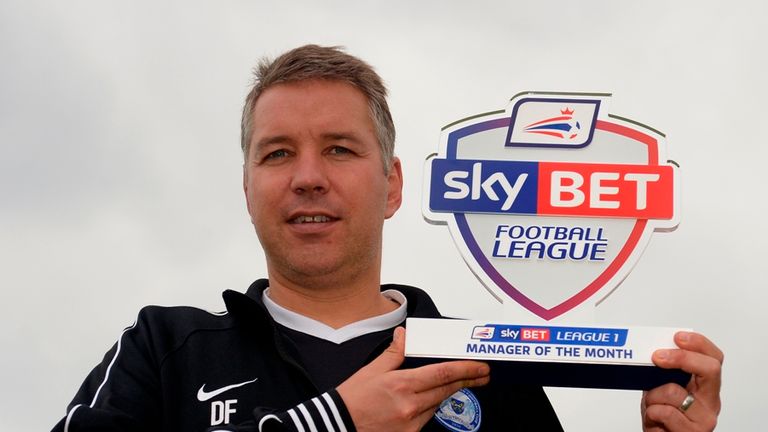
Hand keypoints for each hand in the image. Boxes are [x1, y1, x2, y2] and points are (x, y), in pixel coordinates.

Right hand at [337, 327, 489, 431]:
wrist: (337, 425)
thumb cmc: (352, 399)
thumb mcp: (372, 370)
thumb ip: (394, 352)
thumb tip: (404, 335)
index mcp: (403, 385)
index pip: (444, 374)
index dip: (466, 369)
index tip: (481, 367)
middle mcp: (411, 406)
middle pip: (447, 390)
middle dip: (467, 381)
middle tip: (481, 374)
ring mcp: (411, 424)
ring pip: (437, 405)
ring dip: (445, 394)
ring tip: (454, 384)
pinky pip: (426, 419)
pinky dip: (429, 408)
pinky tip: (426, 402)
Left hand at [642, 331, 722, 430]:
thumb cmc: (661, 416)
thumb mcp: (661, 387)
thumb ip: (663, 372)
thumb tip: (652, 350)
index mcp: (705, 387)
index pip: (713, 358)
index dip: (698, 343)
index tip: (677, 337)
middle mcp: (710, 401)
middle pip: (709, 369)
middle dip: (681, 357)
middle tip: (657, 357)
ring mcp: (704, 419)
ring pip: (674, 391)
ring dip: (653, 395)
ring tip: (653, 404)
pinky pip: (664, 412)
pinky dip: (651, 413)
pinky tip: (655, 419)